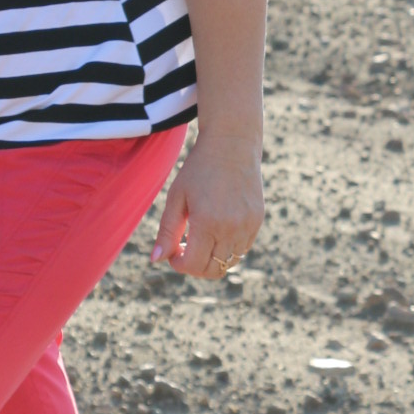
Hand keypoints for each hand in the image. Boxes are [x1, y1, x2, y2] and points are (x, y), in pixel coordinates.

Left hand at [151, 127, 263, 280]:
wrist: (232, 144)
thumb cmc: (198, 169)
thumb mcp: (177, 197)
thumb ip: (167, 231)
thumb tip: (156, 260)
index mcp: (208, 222)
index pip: (194, 264)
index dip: (179, 265)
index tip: (173, 252)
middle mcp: (231, 228)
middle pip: (213, 269)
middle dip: (194, 266)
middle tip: (184, 248)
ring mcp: (248, 226)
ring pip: (229, 262)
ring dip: (212, 259)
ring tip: (200, 238)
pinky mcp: (257, 221)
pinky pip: (242, 249)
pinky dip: (227, 249)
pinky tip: (216, 231)